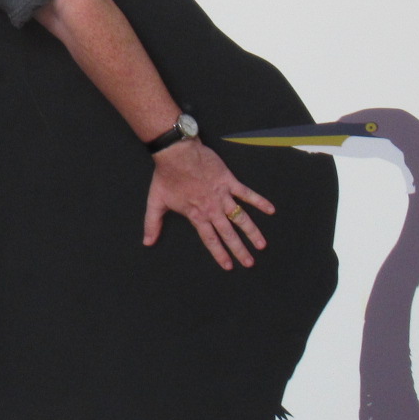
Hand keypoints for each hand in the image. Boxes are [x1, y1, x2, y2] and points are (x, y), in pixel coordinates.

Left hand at [144, 138, 273, 269]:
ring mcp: (222, 195)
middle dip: (239, 250)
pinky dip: (259, 201)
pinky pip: (247, 193)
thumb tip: (147, 242)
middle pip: (228, 233)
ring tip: (262, 244)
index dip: (219, 254)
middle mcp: (212, 209)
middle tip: (249, 262)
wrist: (176, 153)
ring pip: (241, 217)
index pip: (210, 239)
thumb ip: (152, 224)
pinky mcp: (228, 181)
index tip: (228, 266)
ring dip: (252, 232)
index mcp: (196, 215)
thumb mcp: (155, 202)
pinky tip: (271, 210)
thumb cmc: (166, 176)